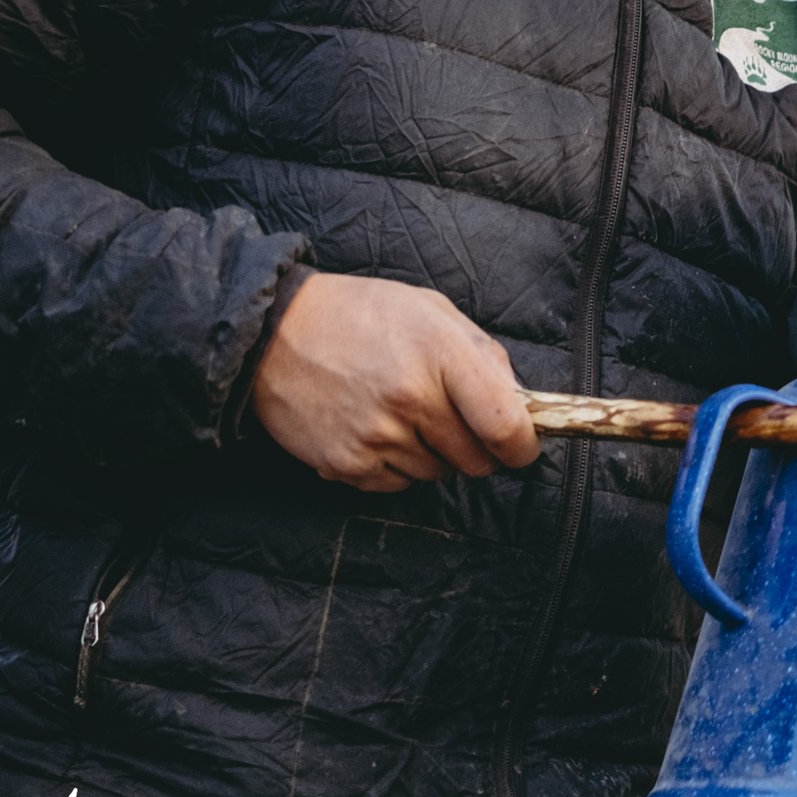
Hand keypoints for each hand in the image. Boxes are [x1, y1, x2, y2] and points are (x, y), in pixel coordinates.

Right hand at [251, 272, 540, 492]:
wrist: (274, 331)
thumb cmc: (362, 315)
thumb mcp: (432, 312)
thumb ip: (483, 355)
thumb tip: (520, 402)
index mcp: (441, 355)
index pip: (505, 425)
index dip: (522, 445)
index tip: (521, 446)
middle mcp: (410, 400)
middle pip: (476, 459)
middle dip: (478, 448)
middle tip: (455, 421)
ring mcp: (376, 436)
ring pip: (437, 473)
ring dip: (434, 454)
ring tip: (404, 415)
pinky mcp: (345, 464)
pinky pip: (396, 484)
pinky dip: (396, 466)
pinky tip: (376, 429)